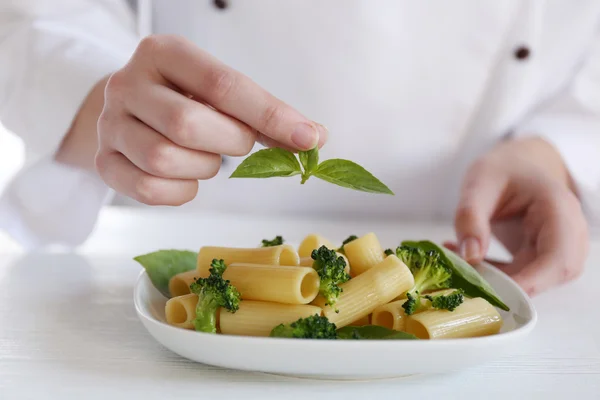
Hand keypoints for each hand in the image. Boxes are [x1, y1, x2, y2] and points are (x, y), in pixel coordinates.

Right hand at [95, 35, 326, 204]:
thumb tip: (314, 138)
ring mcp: (110, 124)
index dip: (270, 115)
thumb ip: (263, 114)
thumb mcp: (220, 94)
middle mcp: (128, 83)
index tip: (308, 138)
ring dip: (202, 168)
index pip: (223, 85)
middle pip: (187, 124)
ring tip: (205, 156)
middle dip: (227, 142)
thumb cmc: (185, 99)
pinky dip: (181, 192)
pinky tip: (186, 178)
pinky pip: (148, 189)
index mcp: (163, 53)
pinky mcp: (104, 161)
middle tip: (237, 143)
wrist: (129, 109)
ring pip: (164, 159)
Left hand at [451, 137, 588, 295]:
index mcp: (558, 209)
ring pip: (535, 279)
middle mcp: (567, 232)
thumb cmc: (503, 169)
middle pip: (550, 275)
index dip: (531, 282)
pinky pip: (522, 276)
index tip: (495, 293)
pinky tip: (465, 260)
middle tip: (467, 280)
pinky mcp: (542, 257)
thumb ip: (471, 216)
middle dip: (509, 285)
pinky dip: (493, 274)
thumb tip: (470, 257)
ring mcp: (558, 247)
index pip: (557, 258)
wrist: (517, 165)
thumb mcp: (478, 183)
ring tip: (458, 261)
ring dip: (497, 279)